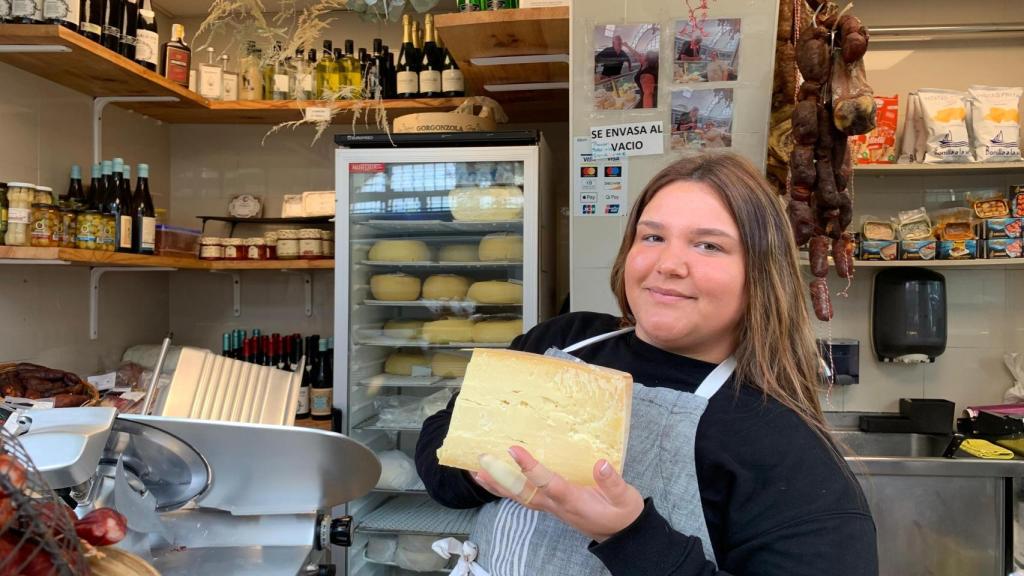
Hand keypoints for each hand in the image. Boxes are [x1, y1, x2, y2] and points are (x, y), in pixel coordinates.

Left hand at [473, 446, 644, 542]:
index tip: (514, 450)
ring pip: (520, 497)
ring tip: (478, 473)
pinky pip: (525, 497)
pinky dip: (508, 490)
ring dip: (498, 486)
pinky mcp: (552, 506)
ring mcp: (552, 507)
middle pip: (523, 493)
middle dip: (501, 479)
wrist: (621, 536)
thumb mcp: (625, 498)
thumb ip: (613, 483)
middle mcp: (557, 505)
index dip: (530, 467)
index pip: (547, 482)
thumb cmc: (623, 514)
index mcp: (573, 499)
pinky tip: (497, 481)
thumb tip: (601, 464)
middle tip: (480, 465)